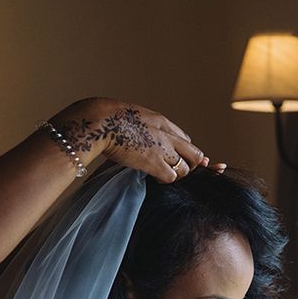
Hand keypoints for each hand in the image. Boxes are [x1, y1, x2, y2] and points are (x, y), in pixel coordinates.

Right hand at [49, 98, 220, 182]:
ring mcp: (163, 149)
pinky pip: (172, 177)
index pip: (185, 139)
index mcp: (162, 122)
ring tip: (162, 176)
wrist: (102, 121)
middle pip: (195, 154)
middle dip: (188, 165)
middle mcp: (168, 135)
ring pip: (186, 169)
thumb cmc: (108, 119)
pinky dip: (166, 181)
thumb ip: (143, 127)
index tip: (175, 159)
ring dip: (176, 175)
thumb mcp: (132, 117)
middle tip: (175, 171)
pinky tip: (155, 180)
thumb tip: (137, 136)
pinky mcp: (155, 163)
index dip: (183, 151)